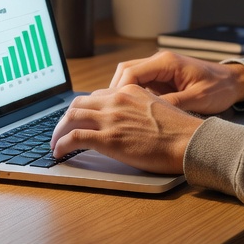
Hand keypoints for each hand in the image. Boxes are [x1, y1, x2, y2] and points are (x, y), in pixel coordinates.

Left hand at [50, 85, 202, 173]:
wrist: (189, 141)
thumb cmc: (180, 130)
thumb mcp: (158, 107)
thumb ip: (139, 108)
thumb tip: (129, 119)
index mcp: (130, 91)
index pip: (97, 96)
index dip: (84, 109)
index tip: (79, 120)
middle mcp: (117, 100)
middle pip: (79, 103)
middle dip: (65, 118)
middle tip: (61, 131)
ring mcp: (111, 118)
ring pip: (71, 117)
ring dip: (58, 131)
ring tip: (55, 143)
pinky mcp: (108, 139)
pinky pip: (75, 138)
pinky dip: (62, 144)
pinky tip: (59, 152)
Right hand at [109, 50, 243, 113]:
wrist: (233, 82)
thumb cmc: (219, 88)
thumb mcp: (198, 98)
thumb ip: (174, 103)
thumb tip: (150, 113)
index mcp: (166, 62)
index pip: (131, 72)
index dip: (119, 91)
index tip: (116, 108)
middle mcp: (160, 62)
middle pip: (125, 72)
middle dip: (115, 92)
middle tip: (112, 113)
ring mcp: (160, 69)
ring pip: (130, 78)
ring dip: (123, 94)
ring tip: (120, 114)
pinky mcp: (162, 79)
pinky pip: (140, 85)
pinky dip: (133, 97)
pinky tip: (133, 113)